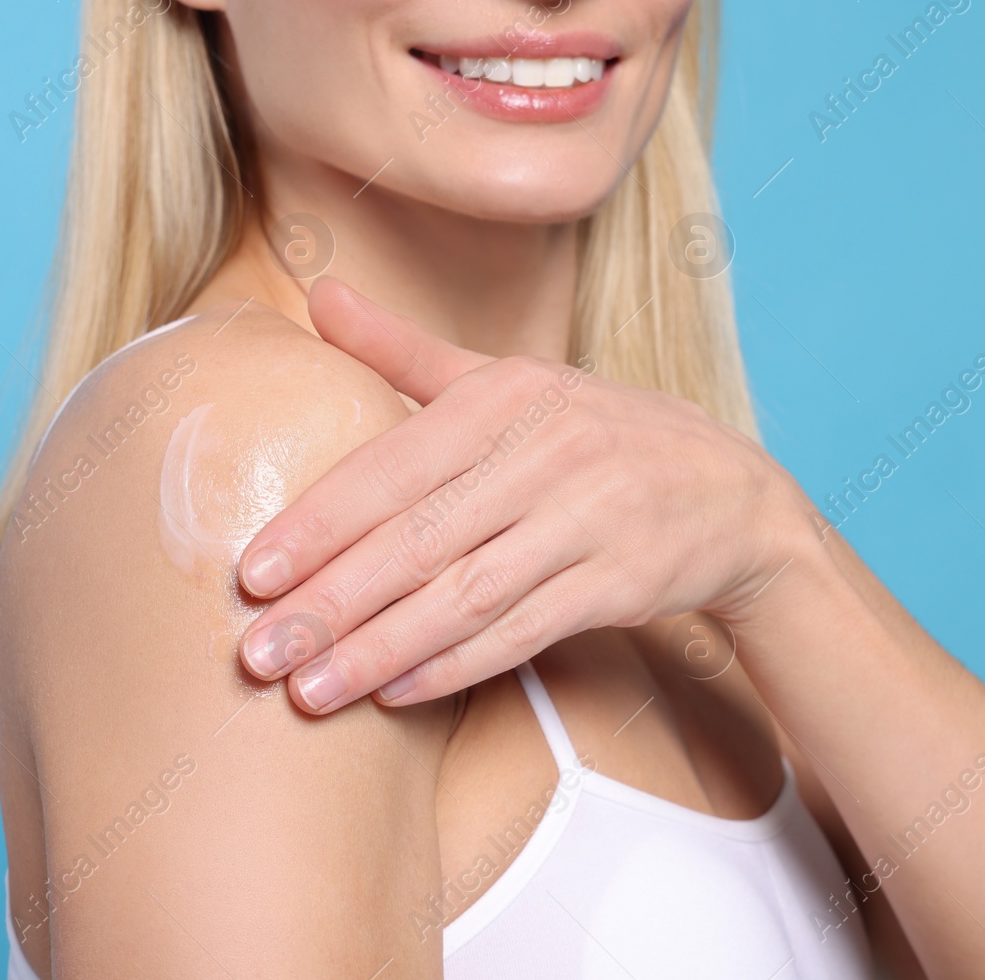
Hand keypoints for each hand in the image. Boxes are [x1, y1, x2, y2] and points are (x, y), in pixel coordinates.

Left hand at [236, 277, 801, 713]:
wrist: (733, 494)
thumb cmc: (595, 432)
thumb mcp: (508, 378)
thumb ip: (404, 350)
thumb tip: (315, 292)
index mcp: (504, 395)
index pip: (392, 467)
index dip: (318, 524)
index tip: (252, 575)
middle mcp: (545, 452)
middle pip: (417, 540)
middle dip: (330, 602)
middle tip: (257, 654)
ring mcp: (588, 519)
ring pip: (464, 595)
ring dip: (378, 648)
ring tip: (309, 691)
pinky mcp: (619, 582)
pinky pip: (522, 630)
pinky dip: (455, 665)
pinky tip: (394, 691)